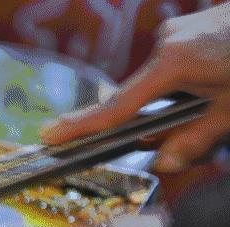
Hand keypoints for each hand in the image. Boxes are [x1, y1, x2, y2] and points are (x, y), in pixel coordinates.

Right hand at [40, 3, 229, 172]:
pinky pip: (176, 66)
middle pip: (141, 96)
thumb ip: (197, 137)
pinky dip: (187, 85)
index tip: (50, 137)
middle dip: (153, 120)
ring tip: (218, 99)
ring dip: (177, 102)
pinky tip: (217, 87)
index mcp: (174, 63)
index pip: (118, 106)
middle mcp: (169, 43)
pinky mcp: (193, 29)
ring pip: (161, 82)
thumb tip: (164, 161)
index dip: (82, 126)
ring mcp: (180, 32)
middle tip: (186, 133)